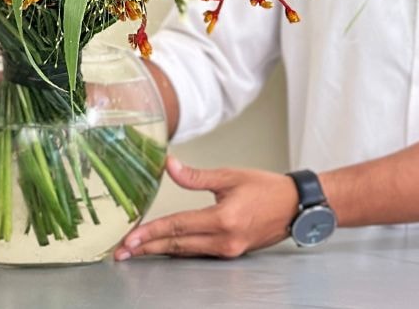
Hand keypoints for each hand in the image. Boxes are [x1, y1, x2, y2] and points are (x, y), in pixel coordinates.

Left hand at [114, 156, 298, 259]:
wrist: (296, 207)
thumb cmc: (267, 188)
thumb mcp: (230, 176)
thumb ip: (196, 176)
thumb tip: (169, 165)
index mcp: (223, 219)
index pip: (178, 227)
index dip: (151, 232)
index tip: (130, 238)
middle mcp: (225, 240)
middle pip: (178, 246)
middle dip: (147, 248)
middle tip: (122, 253)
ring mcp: (228, 250)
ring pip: (187, 252)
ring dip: (160, 251)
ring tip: (136, 251)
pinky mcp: (231, 253)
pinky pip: (199, 253)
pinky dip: (179, 251)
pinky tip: (164, 248)